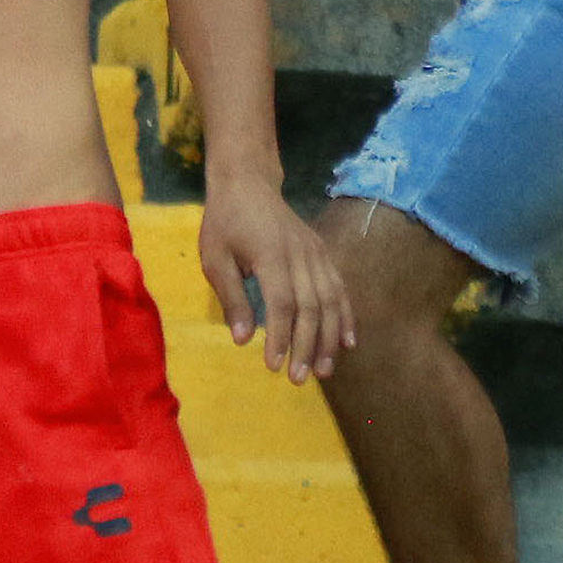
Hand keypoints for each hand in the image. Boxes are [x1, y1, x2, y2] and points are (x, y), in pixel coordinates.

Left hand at [197, 167, 348, 384]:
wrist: (248, 183)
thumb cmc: (225, 222)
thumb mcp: (214, 258)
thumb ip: (231, 298)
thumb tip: (242, 340)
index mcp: (271, 255)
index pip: (282, 304)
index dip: (280, 337)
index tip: (274, 366)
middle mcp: (300, 255)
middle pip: (311, 307)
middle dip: (307, 347)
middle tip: (299, 379)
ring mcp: (316, 253)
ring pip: (330, 301)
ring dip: (330, 339)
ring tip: (325, 371)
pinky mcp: (323, 253)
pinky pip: (340, 288)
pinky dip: (345, 316)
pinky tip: (348, 342)